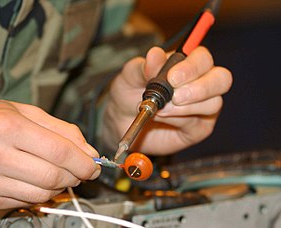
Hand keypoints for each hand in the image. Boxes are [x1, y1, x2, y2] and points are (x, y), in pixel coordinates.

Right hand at [0, 99, 99, 208]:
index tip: (94, 165)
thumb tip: (89, 152)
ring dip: (60, 186)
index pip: (58, 151)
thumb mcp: (26, 111)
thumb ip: (62, 130)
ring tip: (59, 172)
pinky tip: (37, 179)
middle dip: (76, 176)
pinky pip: (26, 201)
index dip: (83, 162)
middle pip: (52, 176)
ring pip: (42, 194)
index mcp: (5, 126)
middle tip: (80, 169)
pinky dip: (41, 193)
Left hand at [103, 46, 232, 154]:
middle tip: (175, 97)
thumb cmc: (129, 93)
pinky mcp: (198, 128)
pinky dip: (179, 120)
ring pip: (213, 103)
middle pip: (221, 79)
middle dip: (200, 88)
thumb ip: (143, 67)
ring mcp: (203, 106)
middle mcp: (201, 82)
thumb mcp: (129, 77)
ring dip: (185, 108)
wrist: (122, 121)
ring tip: (160, 110)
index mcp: (186, 64)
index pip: (203, 58)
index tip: (172, 78)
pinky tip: (163, 118)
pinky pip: (198, 124)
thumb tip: (155, 54)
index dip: (192, 67)